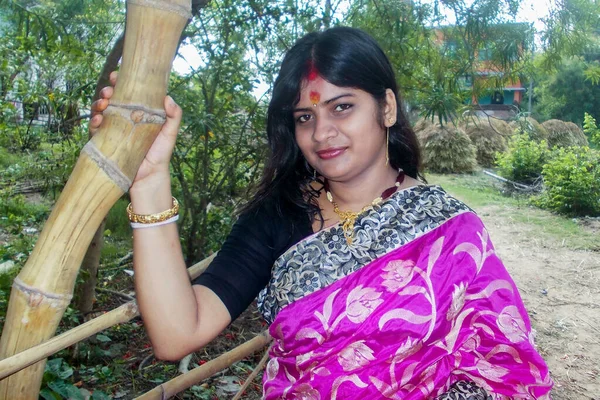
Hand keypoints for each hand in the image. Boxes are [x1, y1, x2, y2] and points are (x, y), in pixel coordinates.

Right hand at [89, 71, 181, 191]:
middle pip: (110, 99)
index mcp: (138, 113)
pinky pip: (94, 129)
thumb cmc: (161, 153)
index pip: (126, 93)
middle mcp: (123, 119)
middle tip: (109, 91)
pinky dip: (94, 122)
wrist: (149, 176)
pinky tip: (98, 120)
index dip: (120, 82)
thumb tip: (168, 97)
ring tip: (103, 104)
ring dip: (98, 104)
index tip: (116, 76)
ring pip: (100, 111)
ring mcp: (113, 130)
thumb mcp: (170, 132)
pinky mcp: (104, 142)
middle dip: (107, 92)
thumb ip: (174, 115)